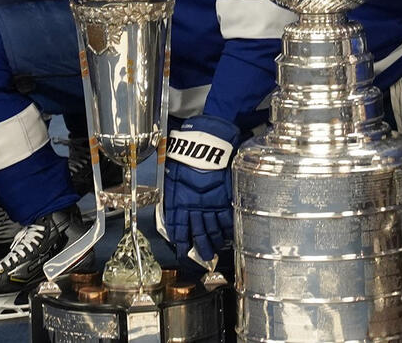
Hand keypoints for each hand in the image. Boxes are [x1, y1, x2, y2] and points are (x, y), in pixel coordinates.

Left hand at [163, 115, 238, 262]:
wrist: (205, 144)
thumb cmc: (185, 154)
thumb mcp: (173, 175)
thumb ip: (175, 193)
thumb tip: (174, 204)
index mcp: (178, 203)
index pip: (179, 231)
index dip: (181, 244)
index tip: (183, 253)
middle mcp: (194, 208)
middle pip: (198, 236)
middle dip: (200, 249)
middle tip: (202, 258)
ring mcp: (212, 205)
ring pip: (213, 231)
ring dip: (214, 243)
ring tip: (215, 250)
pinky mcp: (225, 199)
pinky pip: (227, 220)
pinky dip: (228, 230)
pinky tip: (228, 236)